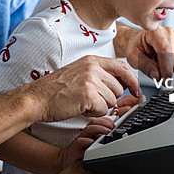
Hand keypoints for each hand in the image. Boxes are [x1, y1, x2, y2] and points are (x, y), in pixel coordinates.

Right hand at [26, 55, 140, 122]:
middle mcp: (92, 67)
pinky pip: (103, 109)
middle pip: (118, 88)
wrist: (37, 98)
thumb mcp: (79, 73)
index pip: (122, 67)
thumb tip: (126, 87)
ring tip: (81, 102)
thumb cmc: (55, 89)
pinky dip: (93, 113)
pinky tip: (79, 108)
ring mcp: (90, 80)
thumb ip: (100, 76)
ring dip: (99, 106)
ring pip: (112, 100)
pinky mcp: (88, 95)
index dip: (132, 81)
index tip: (136, 91)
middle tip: (90, 100)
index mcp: (91, 60)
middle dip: (108, 98)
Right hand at [59, 117, 114, 169]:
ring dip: (99, 129)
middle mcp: (85, 133)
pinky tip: (92, 142)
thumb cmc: (82, 150)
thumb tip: (111, 134)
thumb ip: (100, 138)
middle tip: (112, 127)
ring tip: (107, 132)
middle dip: (104, 122)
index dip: (106, 120)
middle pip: (93, 122)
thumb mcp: (93, 143)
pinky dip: (87, 141)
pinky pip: (80, 141)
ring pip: (88, 129)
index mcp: (90, 131)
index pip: (98, 121)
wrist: (67, 157)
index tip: (114, 125)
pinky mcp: (76, 147)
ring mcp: (80, 139)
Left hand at [118, 25, 173, 79]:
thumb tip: (157, 76)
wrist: (140, 41)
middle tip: (154, 66)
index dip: (166, 68)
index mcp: (154, 31)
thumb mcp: (133, 57)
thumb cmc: (136, 47)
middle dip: (165, 69)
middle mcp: (168, 32)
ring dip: (171, 68)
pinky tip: (167, 62)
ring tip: (159, 62)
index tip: (165, 81)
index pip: (165, 50)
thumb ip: (144, 66)